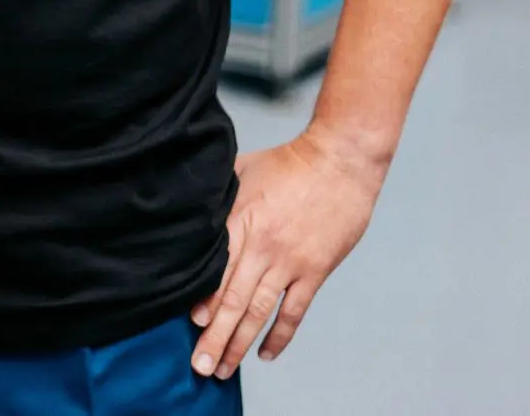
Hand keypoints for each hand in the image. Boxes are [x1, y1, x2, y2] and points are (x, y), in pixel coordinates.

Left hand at [189, 131, 385, 379]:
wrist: (339, 162)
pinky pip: (294, 310)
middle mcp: (264, 247)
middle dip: (215, 336)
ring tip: (225, 368)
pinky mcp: (315, 271)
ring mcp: (290, 262)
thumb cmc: (289, 162)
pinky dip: (280, 334)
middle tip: (200, 366)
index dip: (203, 300)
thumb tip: (191, 209)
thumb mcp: (242, 169)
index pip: (217, 269)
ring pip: (260, 311)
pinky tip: (265, 352)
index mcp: (242, 220)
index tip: (190, 324)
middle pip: (234, 299)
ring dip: (241, 343)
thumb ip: (218, 195)